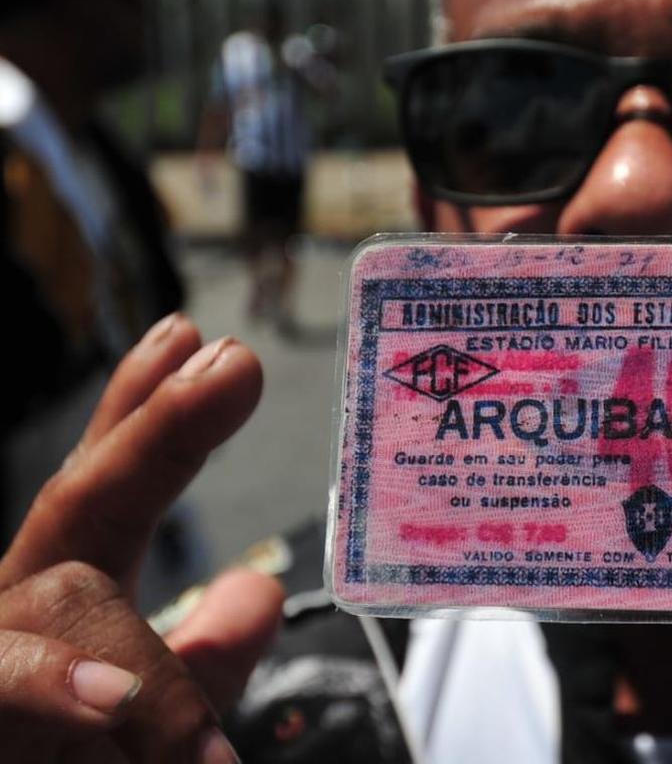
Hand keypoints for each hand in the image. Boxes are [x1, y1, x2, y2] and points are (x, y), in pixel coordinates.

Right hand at [0, 314, 283, 761]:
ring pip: (60, 601)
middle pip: (77, 504)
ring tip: (224, 640)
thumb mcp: (154, 723)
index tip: (198, 339)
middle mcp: (10, 621)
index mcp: (57, 610)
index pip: (102, 493)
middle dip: (161, 431)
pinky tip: (114, 699)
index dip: (148, 412)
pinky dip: (56, 689)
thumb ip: (201, 661)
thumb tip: (256, 590)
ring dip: (148, 621)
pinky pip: (6, 687)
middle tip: (235, 365)